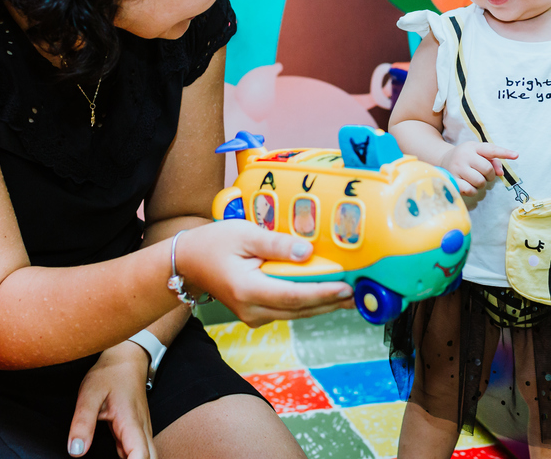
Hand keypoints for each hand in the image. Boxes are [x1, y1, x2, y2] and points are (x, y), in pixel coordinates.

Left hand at [68, 341, 154, 458]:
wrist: (127, 359)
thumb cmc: (109, 375)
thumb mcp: (90, 394)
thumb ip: (82, 423)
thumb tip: (76, 452)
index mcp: (132, 424)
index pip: (140, 457)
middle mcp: (142, 431)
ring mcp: (142, 433)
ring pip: (150, 458)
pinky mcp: (137, 433)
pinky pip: (141, 454)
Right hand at [177, 220, 354, 327]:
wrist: (188, 261)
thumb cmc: (215, 242)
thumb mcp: (245, 234)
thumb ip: (277, 244)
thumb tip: (308, 252)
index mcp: (247, 289)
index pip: (293, 295)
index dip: (323, 292)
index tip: (347, 286)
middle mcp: (251, 309)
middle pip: (300, 309)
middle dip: (331, 301)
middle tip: (361, 292)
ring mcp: (253, 315)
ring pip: (296, 313)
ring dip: (324, 304)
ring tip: (352, 295)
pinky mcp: (256, 314)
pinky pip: (288, 310)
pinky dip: (309, 303)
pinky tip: (327, 293)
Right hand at [441, 141, 518, 195]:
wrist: (443, 160)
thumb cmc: (467, 157)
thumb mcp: (479, 153)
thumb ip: (493, 161)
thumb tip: (501, 174)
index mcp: (473, 147)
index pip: (491, 150)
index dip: (504, 152)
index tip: (516, 155)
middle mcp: (464, 156)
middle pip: (487, 169)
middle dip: (489, 175)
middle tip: (484, 175)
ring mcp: (456, 168)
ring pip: (479, 181)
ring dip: (481, 184)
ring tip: (475, 179)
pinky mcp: (452, 180)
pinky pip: (470, 190)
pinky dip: (473, 191)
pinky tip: (469, 186)